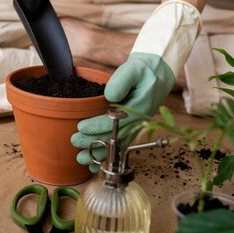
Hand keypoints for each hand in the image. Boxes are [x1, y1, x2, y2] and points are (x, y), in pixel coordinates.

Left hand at [71, 52, 174, 171]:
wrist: (158, 73)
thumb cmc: (144, 70)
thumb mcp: (134, 68)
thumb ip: (121, 81)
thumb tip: (109, 96)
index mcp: (139, 107)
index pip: (116, 122)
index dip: (97, 126)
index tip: (81, 127)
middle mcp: (139, 121)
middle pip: (115, 137)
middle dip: (94, 142)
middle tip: (75, 142)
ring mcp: (136, 126)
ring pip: (118, 145)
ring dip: (100, 154)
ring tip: (82, 159)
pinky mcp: (132, 127)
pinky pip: (120, 144)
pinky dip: (108, 155)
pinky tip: (96, 164)